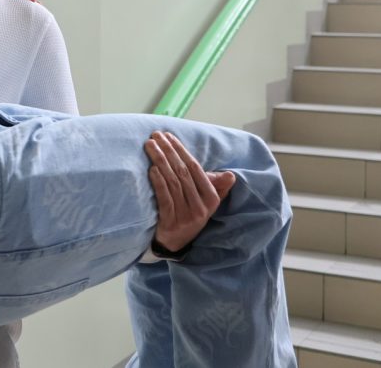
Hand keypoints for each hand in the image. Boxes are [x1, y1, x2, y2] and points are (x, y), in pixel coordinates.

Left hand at [144, 131, 235, 252]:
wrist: (175, 243)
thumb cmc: (189, 214)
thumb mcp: (206, 202)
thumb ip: (216, 186)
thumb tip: (230, 175)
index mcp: (211, 199)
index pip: (196, 169)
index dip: (182, 150)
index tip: (168, 136)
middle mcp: (200, 207)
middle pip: (182, 173)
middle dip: (168, 151)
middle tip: (155, 136)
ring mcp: (186, 215)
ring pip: (173, 182)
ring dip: (160, 161)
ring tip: (149, 146)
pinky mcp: (171, 222)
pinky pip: (165, 198)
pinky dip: (158, 182)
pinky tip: (151, 169)